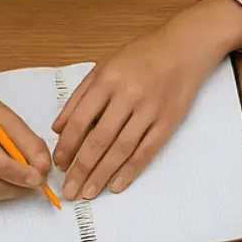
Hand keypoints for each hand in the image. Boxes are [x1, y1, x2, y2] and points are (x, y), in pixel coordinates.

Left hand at [53, 0, 241, 199]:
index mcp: (107, 80)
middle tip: (70, 190)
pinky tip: (117, 185)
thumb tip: (58, 128)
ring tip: (89, 192)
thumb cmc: (141, 57)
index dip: (67, 146)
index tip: (59, 164)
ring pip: (122, 149)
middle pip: (99, 140)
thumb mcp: (103, 67)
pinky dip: (130, 170)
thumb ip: (80, 97)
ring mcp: (150, 110)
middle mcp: (128, 96)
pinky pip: (147, 151)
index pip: (80, 120)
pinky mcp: (168, 122)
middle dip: (82, 168)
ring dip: (103, 174)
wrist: (183, 49)